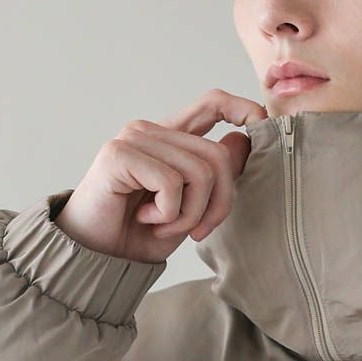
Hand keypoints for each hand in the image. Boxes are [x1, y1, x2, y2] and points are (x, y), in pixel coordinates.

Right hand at [53, 88, 269, 262]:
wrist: (98, 256)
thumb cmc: (141, 233)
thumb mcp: (192, 207)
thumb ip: (216, 175)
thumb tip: (244, 141)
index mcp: (172, 139)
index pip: (214, 104)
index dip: (244, 109)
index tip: (263, 127)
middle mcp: (153, 131)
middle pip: (218, 155)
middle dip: (219, 204)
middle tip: (198, 231)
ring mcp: (135, 138)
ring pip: (200, 172)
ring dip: (190, 214)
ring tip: (163, 225)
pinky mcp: (119, 154)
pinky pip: (171, 183)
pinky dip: (168, 214)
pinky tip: (146, 219)